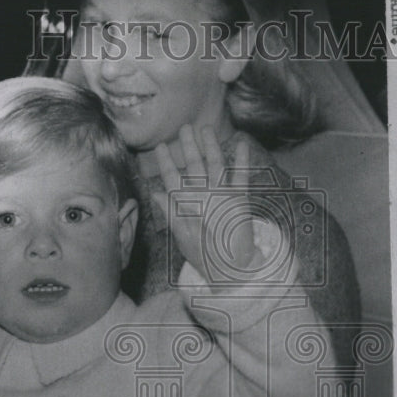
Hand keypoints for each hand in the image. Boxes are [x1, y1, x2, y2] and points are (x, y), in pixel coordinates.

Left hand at [154, 125, 255, 283]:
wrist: (230, 268)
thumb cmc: (203, 256)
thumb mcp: (184, 236)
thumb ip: (172, 214)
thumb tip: (155, 193)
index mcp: (187, 204)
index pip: (174, 179)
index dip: (167, 163)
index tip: (161, 146)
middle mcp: (204, 196)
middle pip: (195, 166)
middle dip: (189, 147)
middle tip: (184, 127)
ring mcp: (222, 196)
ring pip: (216, 166)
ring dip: (212, 148)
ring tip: (207, 130)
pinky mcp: (239, 200)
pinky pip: (240, 177)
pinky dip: (241, 162)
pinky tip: (241, 145)